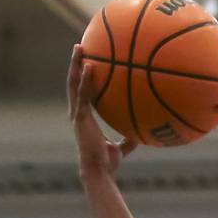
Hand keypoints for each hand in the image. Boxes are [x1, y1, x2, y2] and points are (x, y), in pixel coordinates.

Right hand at [67, 45, 135, 180]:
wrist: (99, 171)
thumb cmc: (108, 162)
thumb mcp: (122, 147)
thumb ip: (129, 139)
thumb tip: (143, 134)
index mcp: (85, 116)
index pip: (82, 92)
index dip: (82, 77)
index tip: (87, 61)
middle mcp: (78, 112)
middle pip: (74, 82)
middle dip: (75, 64)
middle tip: (79, 46)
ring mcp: (77, 113)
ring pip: (74, 83)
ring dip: (76, 64)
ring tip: (79, 47)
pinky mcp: (80, 117)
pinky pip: (83, 95)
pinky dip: (86, 80)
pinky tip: (91, 67)